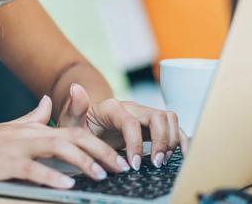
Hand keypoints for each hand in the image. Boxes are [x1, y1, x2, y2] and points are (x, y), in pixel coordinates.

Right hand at [0, 95, 132, 188]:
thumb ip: (33, 117)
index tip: (118, 157)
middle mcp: (30, 135)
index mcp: (34, 129)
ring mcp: (17, 148)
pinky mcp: (3, 164)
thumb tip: (48, 102)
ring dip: (82, 162)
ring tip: (101, 175)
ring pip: (57, 149)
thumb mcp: (10, 128)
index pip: (74, 131)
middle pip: (73, 137)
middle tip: (122, 167)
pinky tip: (66, 186)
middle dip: (100, 151)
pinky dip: (50, 177)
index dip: (99, 143)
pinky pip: (31, 169)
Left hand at [58, 83, 189, 170]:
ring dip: (171, 140)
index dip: (135, 143)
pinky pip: (173, 127)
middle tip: (154, 164)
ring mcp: (143, 115)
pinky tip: (180, 156)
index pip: (130, 121)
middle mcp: (131, 108)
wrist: (86, 124)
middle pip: (156, 116)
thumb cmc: (80, 125)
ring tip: (161, 161)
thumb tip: (75, 88)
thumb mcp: (71, 120)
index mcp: (112, 107)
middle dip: (160, 141)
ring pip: (168, 119)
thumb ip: (73, 107)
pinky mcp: (151, 125)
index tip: (132, 165)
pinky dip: (181, 139)